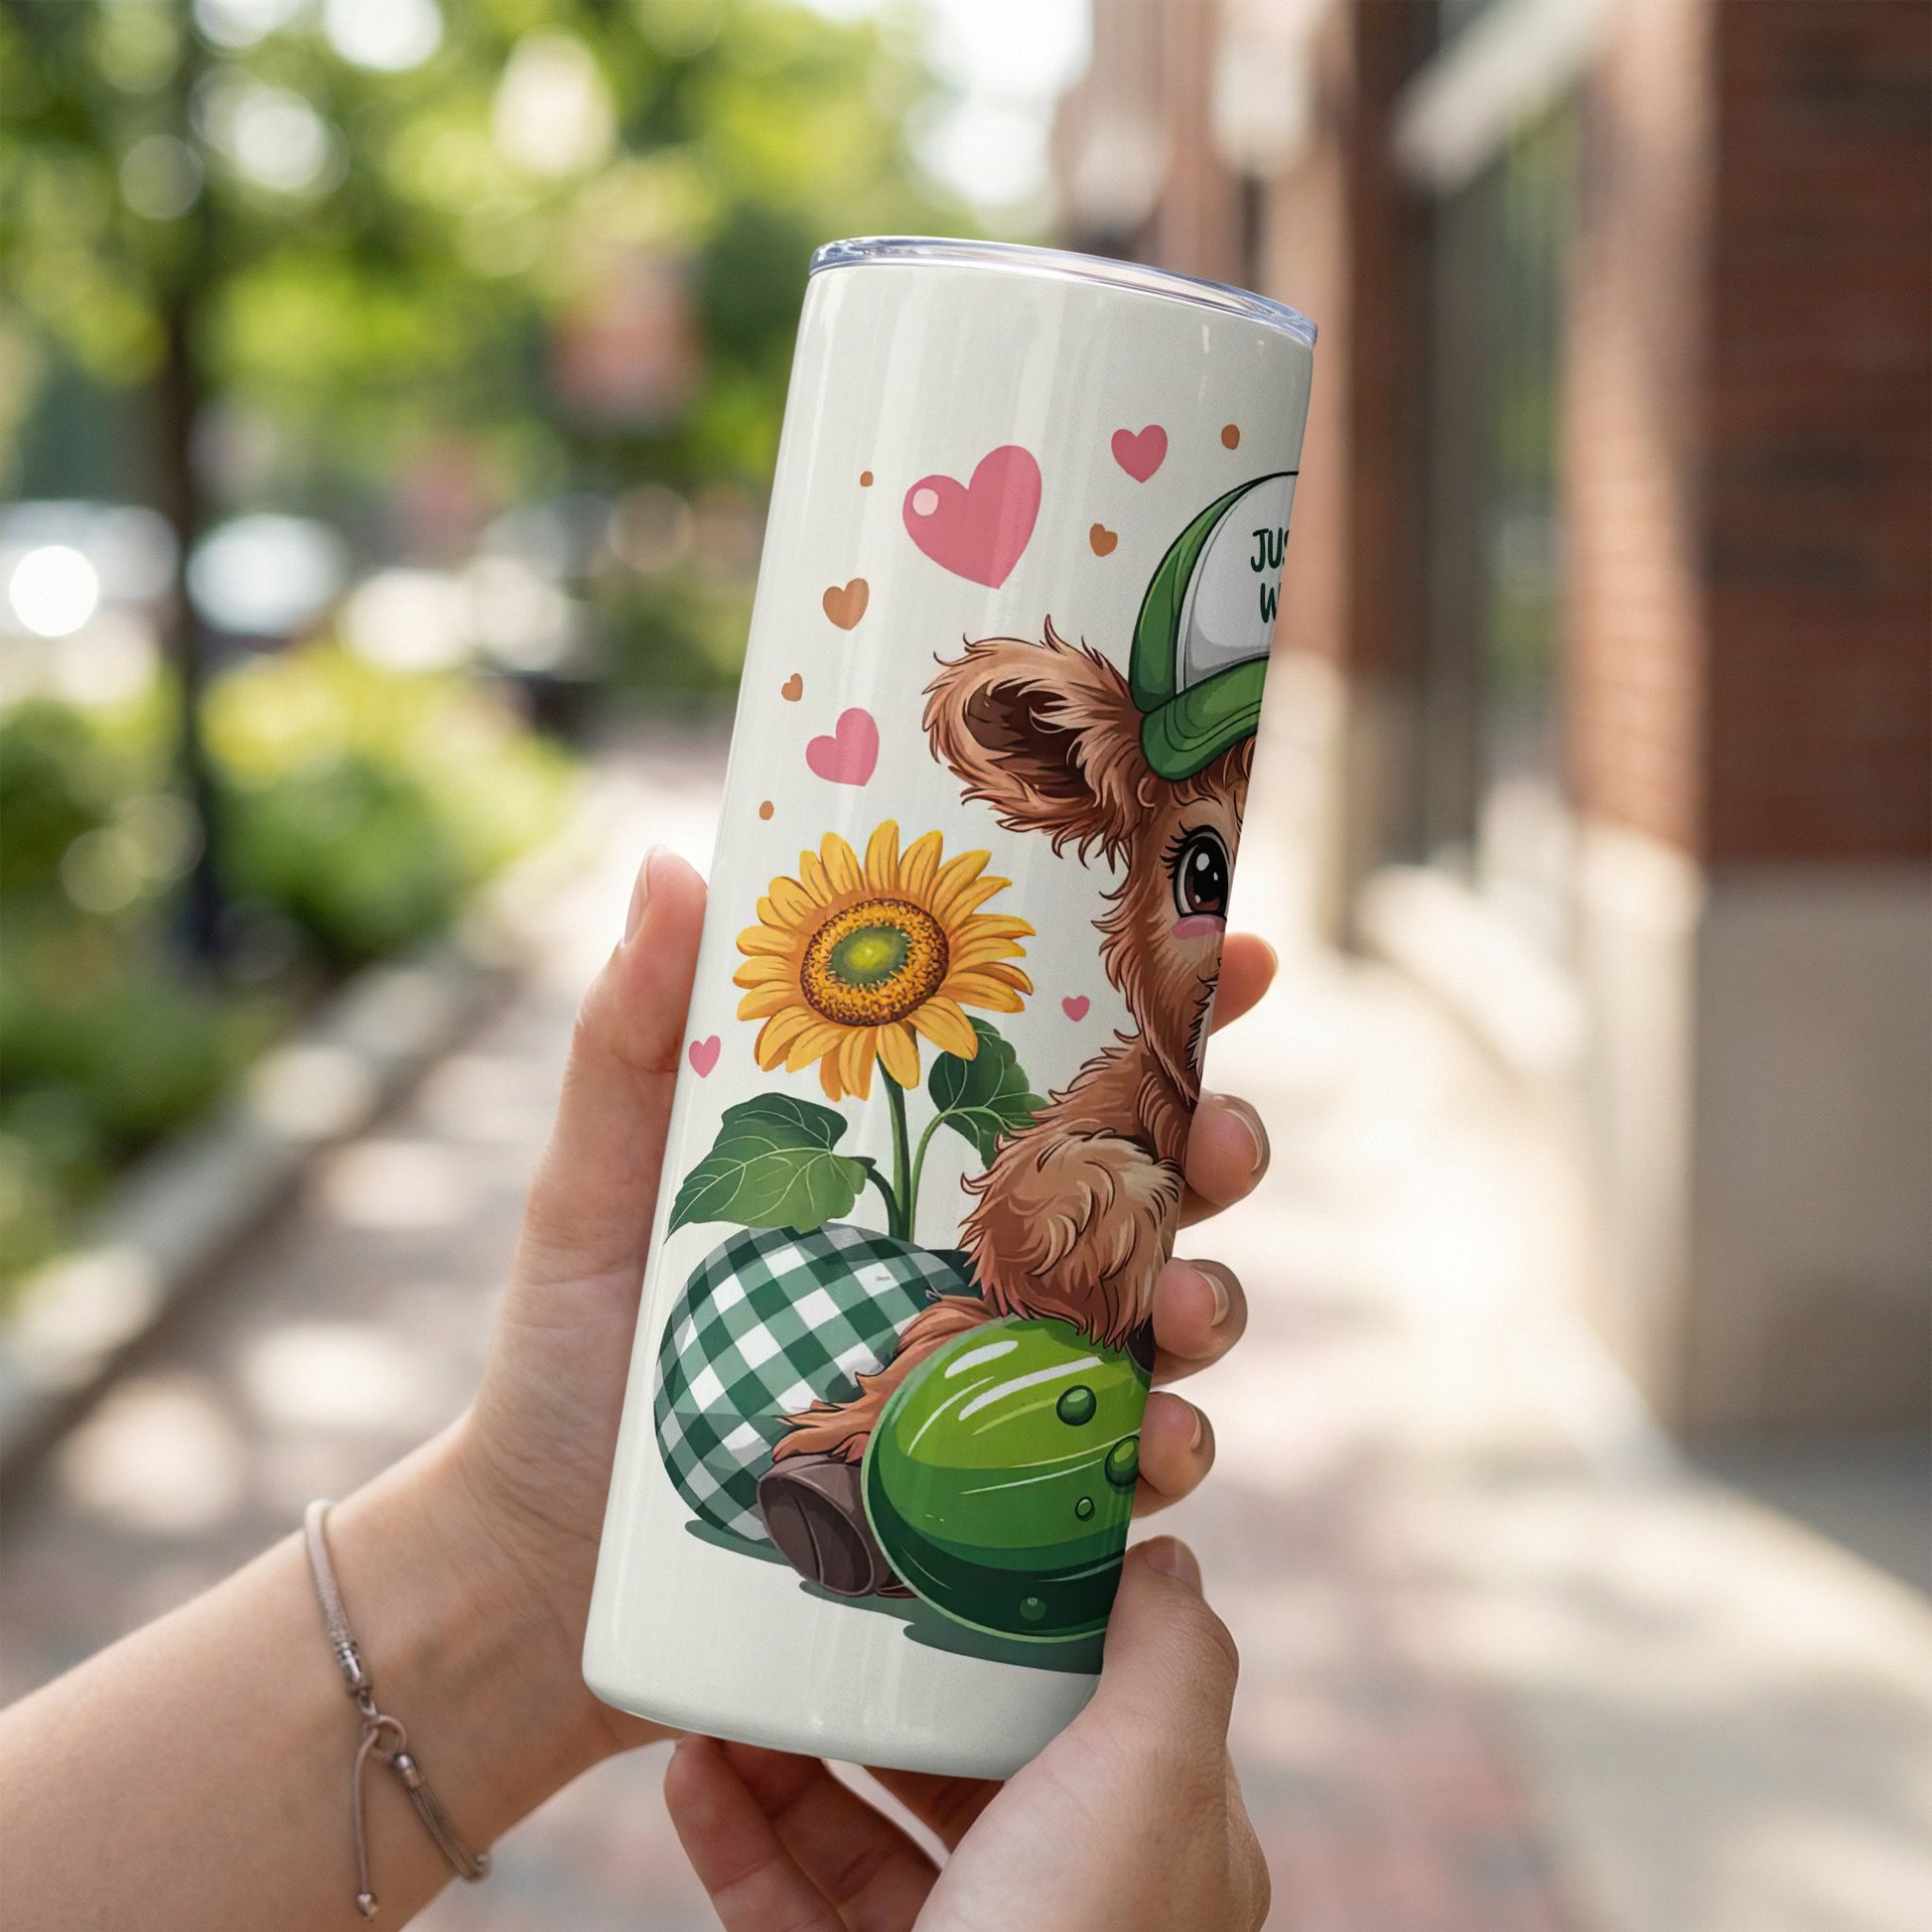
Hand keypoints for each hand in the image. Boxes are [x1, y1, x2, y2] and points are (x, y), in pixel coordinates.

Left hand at [442, 846, 1275, 1752]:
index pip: (1067, 1083)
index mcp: (920, 1182)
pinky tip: (1152, 1489)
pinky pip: (1116, 1508)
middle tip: (1218, 1144)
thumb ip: (629, 1041)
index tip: (1234, 960)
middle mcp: (983, 1280)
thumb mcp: (601, 1192)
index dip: (1169, 1019)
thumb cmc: (572, 1366)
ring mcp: (1000, 1404)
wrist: (541, 1581)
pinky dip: (1162, 1494)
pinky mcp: (996, 1530)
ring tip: (1183, 1317)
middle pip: (1150, 1198)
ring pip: (1163, 1337)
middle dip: (1219, 1156)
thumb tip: (676, 866)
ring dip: (1209, 1312)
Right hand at [663, 1537, 1268, 1930]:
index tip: (951, 1554)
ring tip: (731, 1682)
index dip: (1031, 1630)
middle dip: (883, 1686)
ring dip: (788, 1754)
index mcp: (1157, 1852)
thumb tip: (1170, 1559)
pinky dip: (736, 1838)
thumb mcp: (1154, 1779)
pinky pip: (785, 1910)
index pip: (1100, 1711)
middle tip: (818, 1606)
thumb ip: (1174, 1661)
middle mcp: (1063, 1906)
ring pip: (863, 1838)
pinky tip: (693, 1767)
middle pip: (964, 1767)